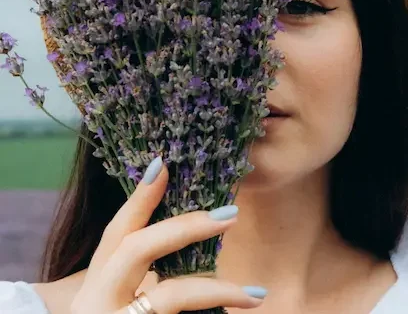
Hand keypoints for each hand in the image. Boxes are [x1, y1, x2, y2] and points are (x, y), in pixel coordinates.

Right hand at [70, 157, 265, 313]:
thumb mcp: (118, 294)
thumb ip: (142, 268)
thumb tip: (192, 230)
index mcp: (98, 279)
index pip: (118, 230)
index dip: (139, 197)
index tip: (164, 163)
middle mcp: (100, 298)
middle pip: (137, 249)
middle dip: (184, 226)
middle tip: (229, 214)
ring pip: (168, 298)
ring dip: (215, 290)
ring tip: (255, 294)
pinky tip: (239, 310)